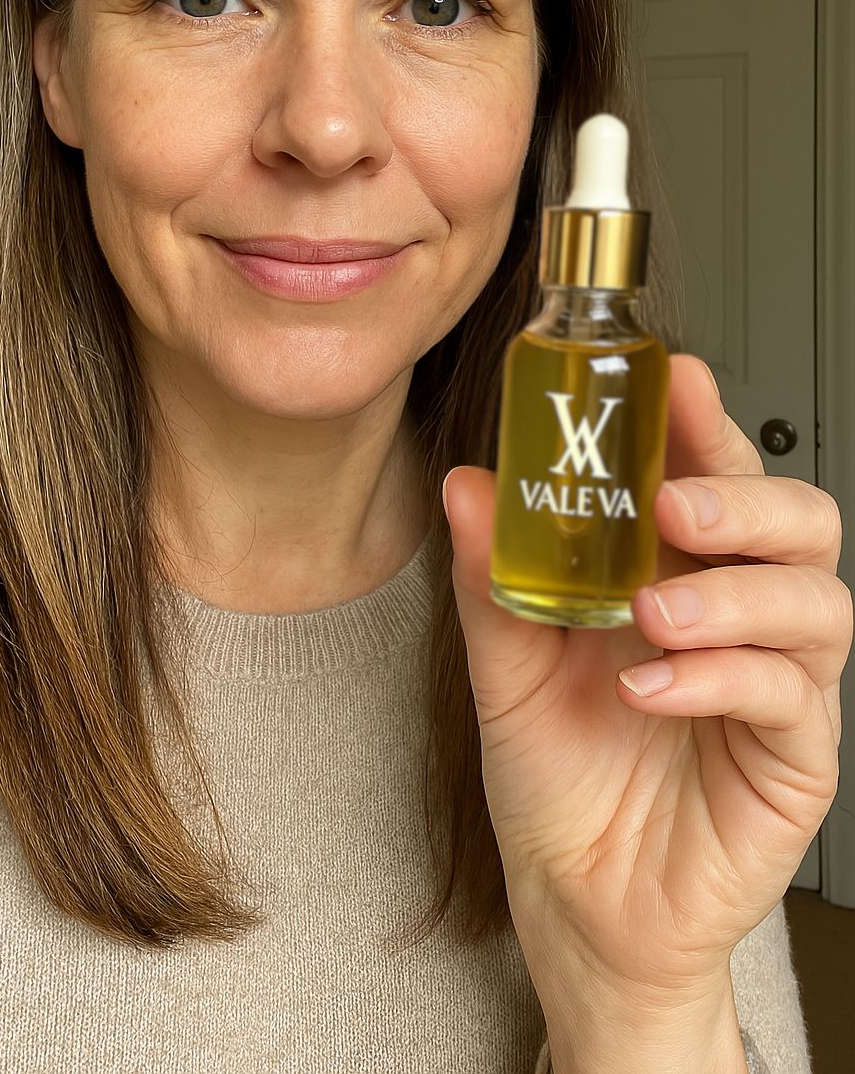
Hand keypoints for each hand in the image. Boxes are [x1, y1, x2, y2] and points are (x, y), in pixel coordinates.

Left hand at [444, 353, 850, 1001]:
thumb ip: (492, 578)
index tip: (671, 379)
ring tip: (656, 609)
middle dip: (744, 498)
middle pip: (798, 520)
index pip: (714, 474)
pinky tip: (648, 690)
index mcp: (677, 572)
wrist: (575, 905)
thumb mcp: (504, 667)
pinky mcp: (794, 760)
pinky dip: (718, 681)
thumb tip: (468, 483)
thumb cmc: (557, 777)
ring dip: (736, 593)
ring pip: (816, 601)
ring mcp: (777, 685)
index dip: (704, 421)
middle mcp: (741, 615)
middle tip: (676, 505)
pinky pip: (788, 699)